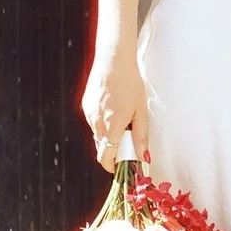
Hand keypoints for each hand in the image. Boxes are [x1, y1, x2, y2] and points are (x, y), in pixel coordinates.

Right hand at [82, 50, 149, 171]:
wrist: (113, 62)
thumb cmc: (131, 84)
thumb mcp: (141, 111)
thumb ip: (141, 136)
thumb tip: (144, 158)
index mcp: (112, 125)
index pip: (106, 156)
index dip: (111, 165)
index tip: (118, 167)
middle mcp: (97, 122)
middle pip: (101, 146)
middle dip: (112, 149)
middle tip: (126, 142)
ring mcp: (89, 114)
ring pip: (97, 134)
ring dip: (108, 134)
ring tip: (121, 118)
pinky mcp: (85, 106)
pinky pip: (93, 121)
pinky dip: (102, 122)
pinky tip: (112, 108)